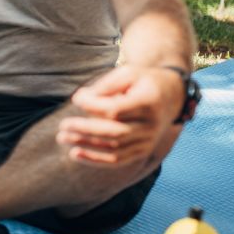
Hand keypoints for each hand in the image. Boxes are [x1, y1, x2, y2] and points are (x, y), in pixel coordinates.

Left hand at [56, 65, 184, 166]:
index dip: (93, 106)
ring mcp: (148, 141)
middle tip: (62, 125)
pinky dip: (95, 159)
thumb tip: (80, 99)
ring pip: (114, 148)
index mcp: (148, 102)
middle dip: (85, 130)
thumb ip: (105, 85)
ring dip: (86, 145)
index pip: (116, 110)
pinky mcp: (142, 151)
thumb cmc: (142, 81)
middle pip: (115, 132)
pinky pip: (117, 159)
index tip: (76, 99)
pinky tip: (75, 154)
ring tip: (62, 137)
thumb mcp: (127, 73)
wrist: (170, 95)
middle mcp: (151, 125)